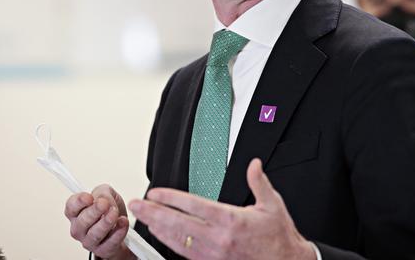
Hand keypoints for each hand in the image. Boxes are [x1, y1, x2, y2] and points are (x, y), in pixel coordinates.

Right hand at [64, 184, 132, 259]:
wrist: (120, 226)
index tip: (89, 197)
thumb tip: (103, 200)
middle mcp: (79, 229)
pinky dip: (118, 232)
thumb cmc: (108, 209)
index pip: (71, 207)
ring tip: (115, 212)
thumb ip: (103, 193)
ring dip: (106, 222)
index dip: (79, 202)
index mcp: (76, 212)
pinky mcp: (102, 250)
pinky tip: (123, 222)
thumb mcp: (106, 193)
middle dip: (94, 211)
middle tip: (105, 204)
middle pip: (82, 222)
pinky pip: (110, 243)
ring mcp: (89, 241)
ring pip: (95, 234)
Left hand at [128, 158, 315, 259]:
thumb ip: (259, 181)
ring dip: (157, 229)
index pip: (194, 207)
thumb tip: (254, 164)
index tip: (155, 192)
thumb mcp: (273, 204)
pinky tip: (160, 236)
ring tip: (142, 218)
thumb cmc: (279, 236)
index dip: (171, 199)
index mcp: (232, 220)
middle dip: (154, 213)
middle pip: (178, 225)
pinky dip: (169, 244)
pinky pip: (185, 254)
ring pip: (178, 241)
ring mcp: (213, 255)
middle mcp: (219, 239)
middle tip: (136, 204)